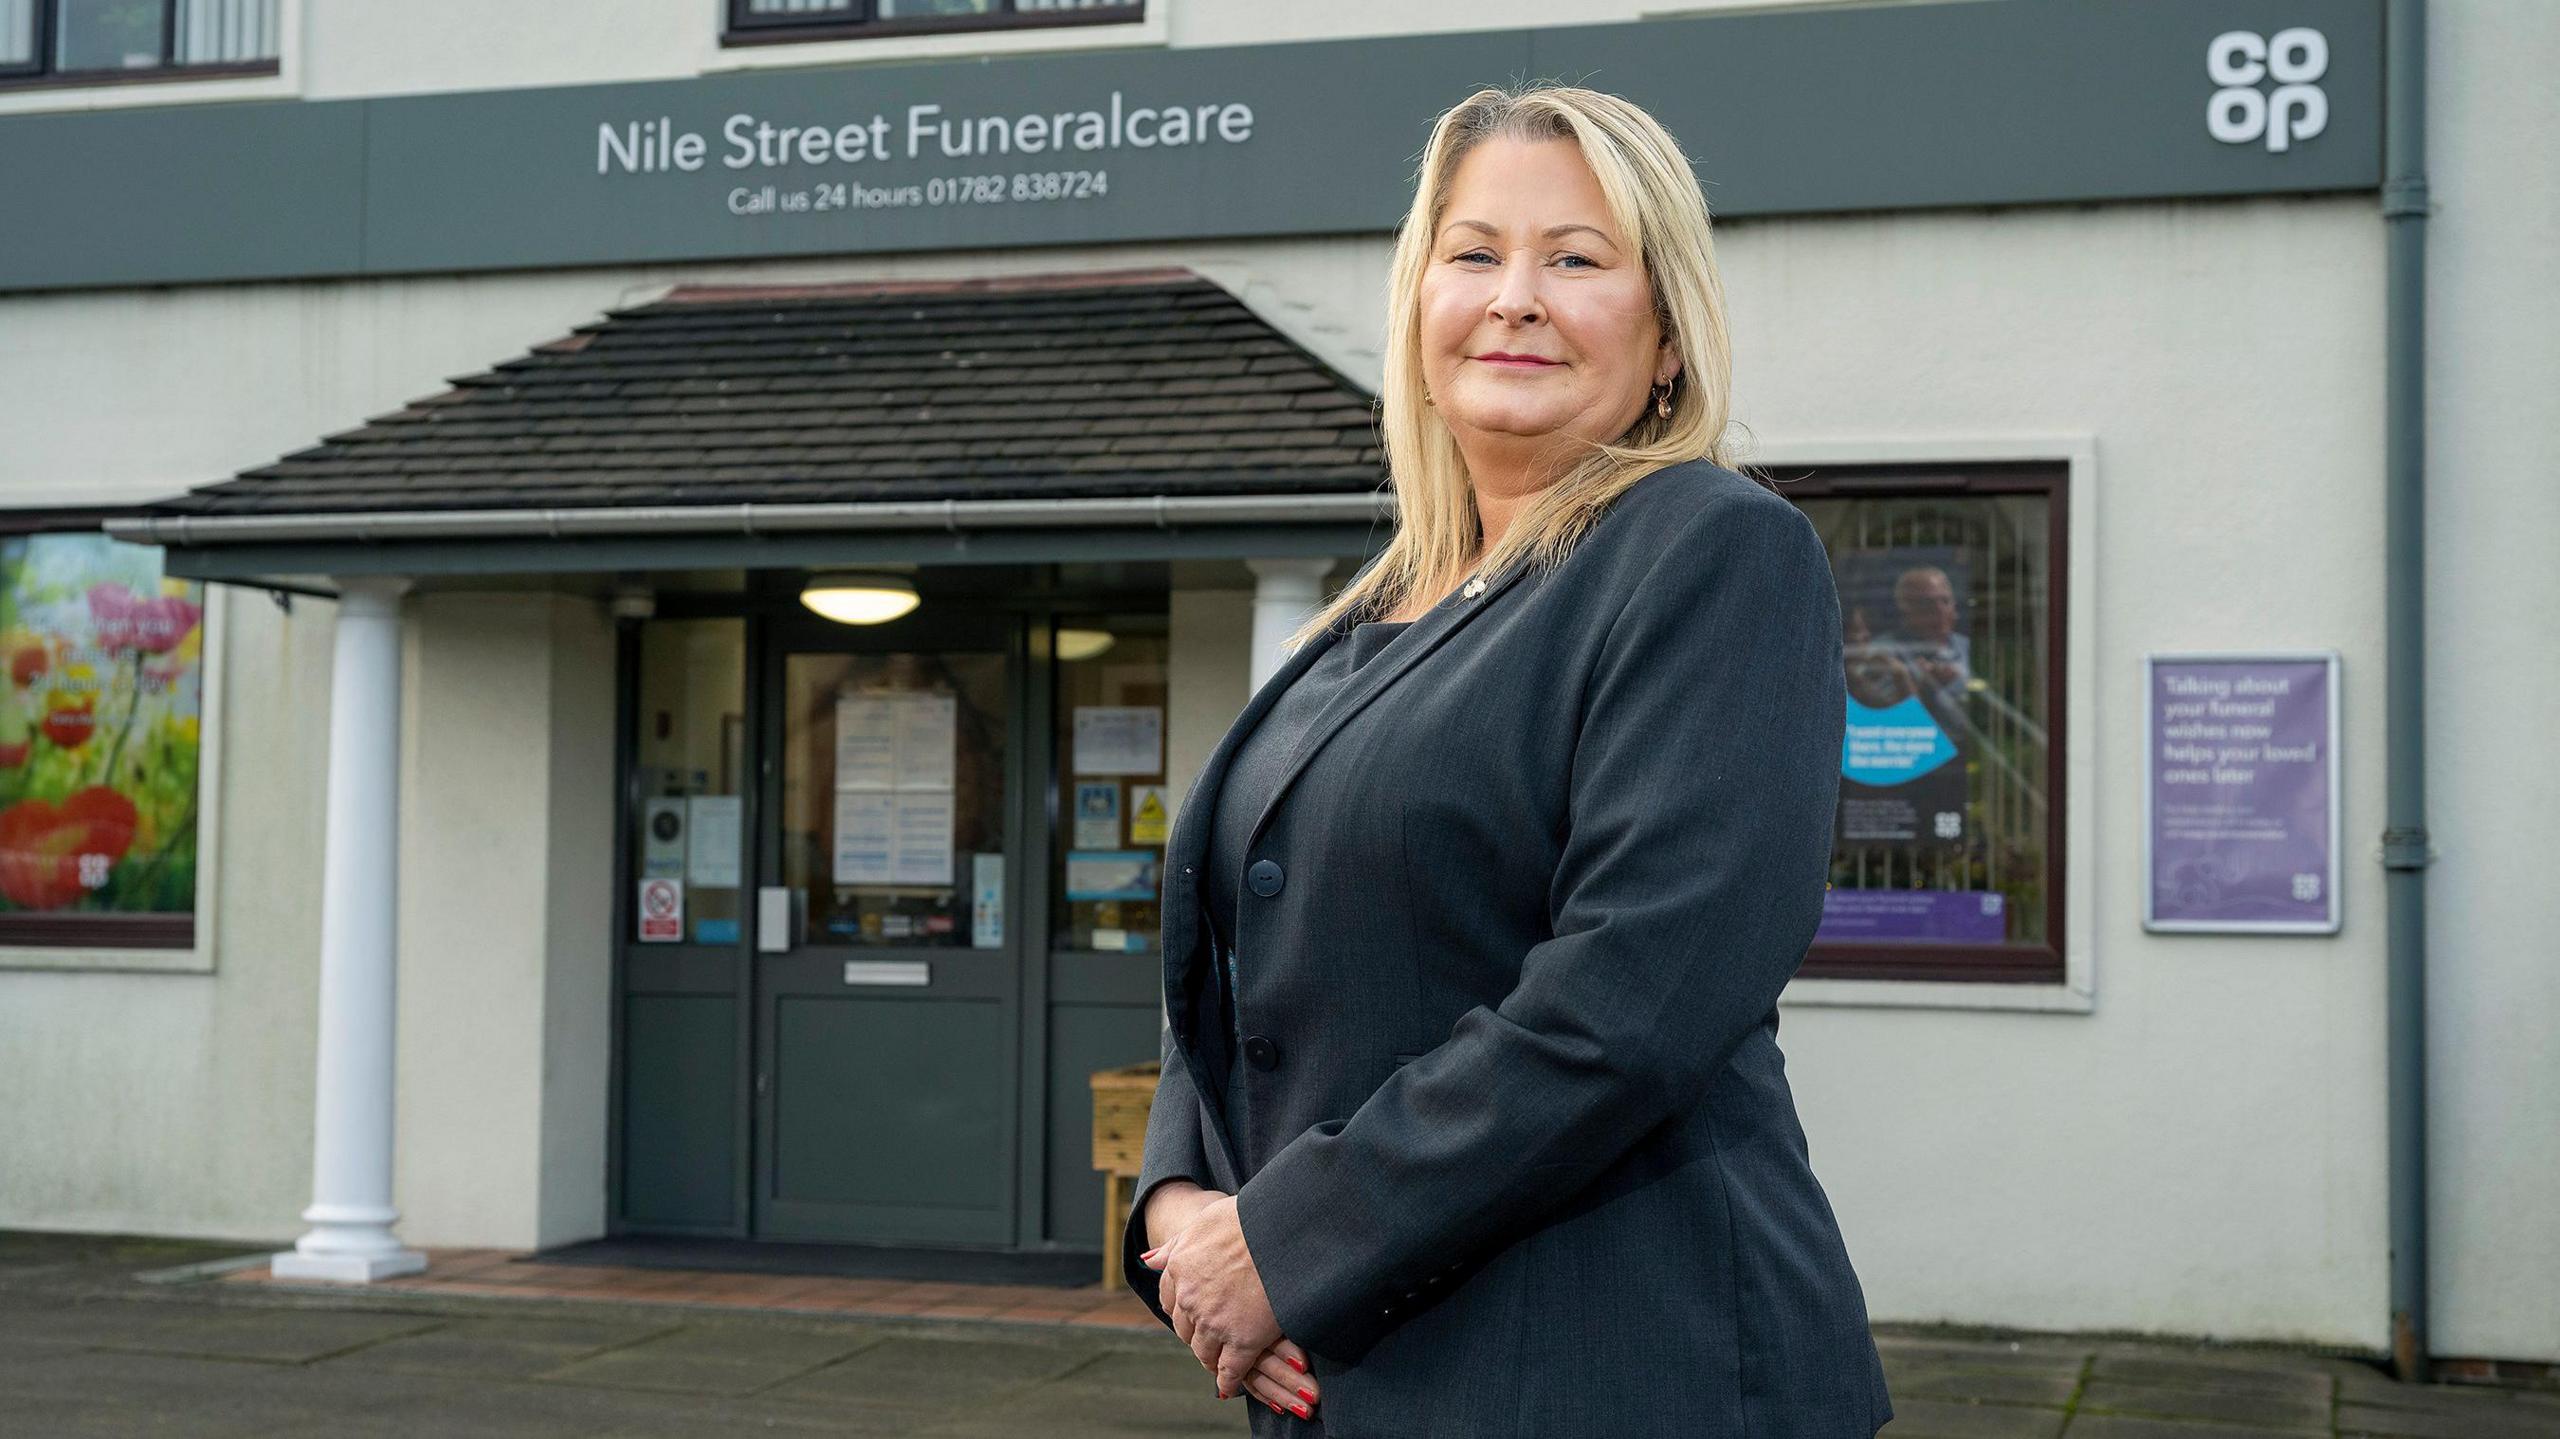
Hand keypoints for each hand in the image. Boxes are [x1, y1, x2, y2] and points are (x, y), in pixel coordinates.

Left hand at [1141, 1194, 1315, 1417]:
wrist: (1281, 1232)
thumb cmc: (1247, 1219)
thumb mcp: (1203, 1223)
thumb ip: (1175, 1245)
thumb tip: (1148, 1261)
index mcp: (1179, 1269)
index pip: (1169, 1300)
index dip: (1181, 1310)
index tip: (1191, 1316)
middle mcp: (1190, 1299)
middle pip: (1184, 1329)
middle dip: (1195, 1334)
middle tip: (1208, 1340)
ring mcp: (1215, 1322)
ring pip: (1203, 1352)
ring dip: (1210, 1358)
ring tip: (1219, 1363)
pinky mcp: (1243, 1341)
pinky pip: (1230, 1371)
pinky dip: (1228, 1381)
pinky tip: (1231, 1386)